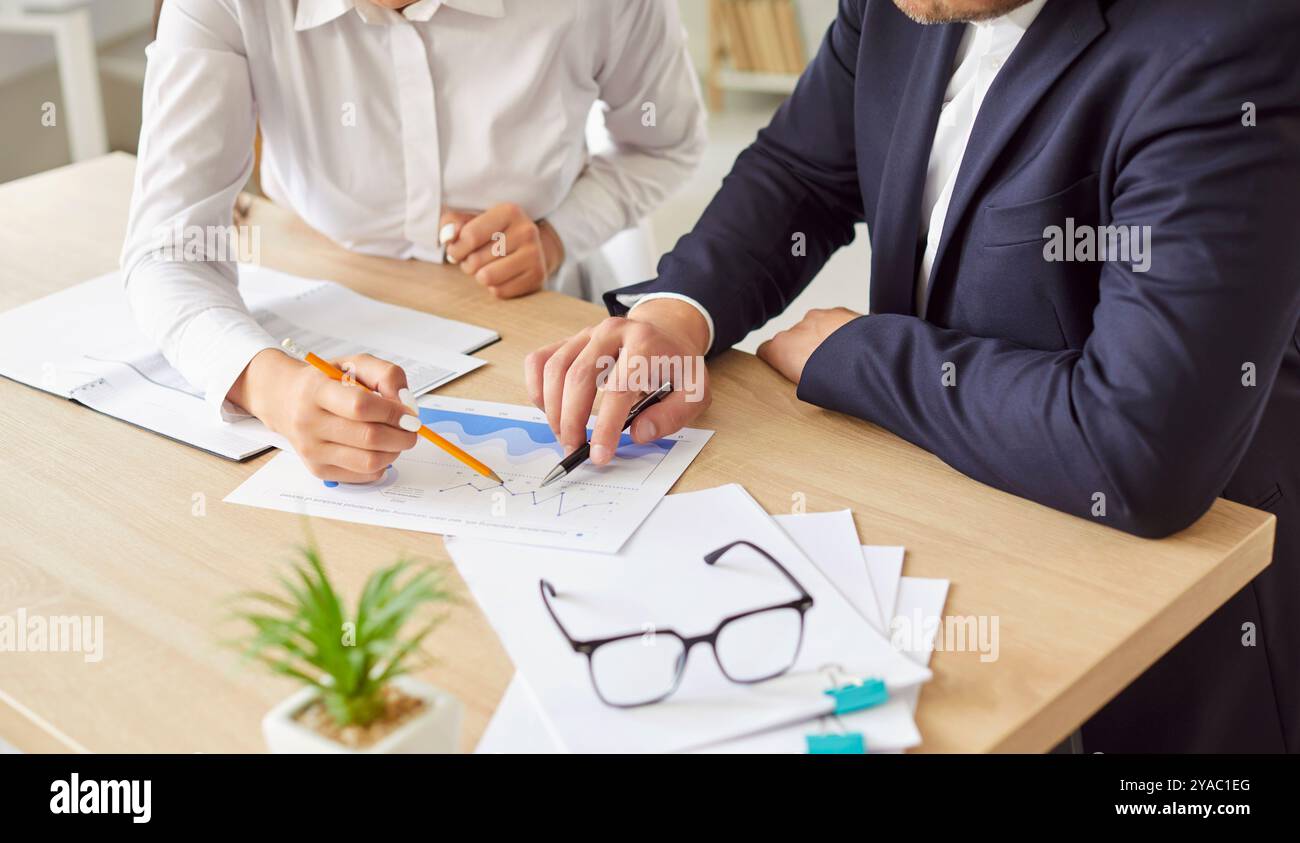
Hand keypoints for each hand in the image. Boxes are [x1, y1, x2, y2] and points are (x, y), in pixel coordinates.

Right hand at [228, 350, 419, 482]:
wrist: (286, 401)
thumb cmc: (326, 382)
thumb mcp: (355, 364)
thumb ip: (386, 375)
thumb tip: (406, 404)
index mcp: (317, 391)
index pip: (361, 407)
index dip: (393, 413)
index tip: (410, 415)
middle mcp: (309, 423)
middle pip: (369, 438)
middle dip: (402, 436)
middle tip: (411, 430)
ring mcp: (312, 450)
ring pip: (369, 462)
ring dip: (394, 452)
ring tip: (395, 439)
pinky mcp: (318, 470)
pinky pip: (363, 476)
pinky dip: (380, 464)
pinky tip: (377, 450)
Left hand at [440, 203, 563, 298]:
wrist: (529, 248)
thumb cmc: (492, 234)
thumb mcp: (471, 220)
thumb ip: (452, 223)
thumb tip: (448, 237)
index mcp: (509, 211)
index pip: (470, 236)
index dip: (456, 249)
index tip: (457, 250)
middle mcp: (526, 231)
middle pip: (476, 260)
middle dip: (468, 264)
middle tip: (474, 259)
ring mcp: (535, 255)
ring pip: (487, 278)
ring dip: (479, 276)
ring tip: (485, 268)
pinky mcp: (538, 276)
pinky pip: (500, 292)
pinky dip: (494, 287)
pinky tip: (501, 277)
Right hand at [524, 298, 711, 464]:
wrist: (666, 333)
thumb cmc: (676, 367)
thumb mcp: (694, 392)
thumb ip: (672, 415)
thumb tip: (638, 433)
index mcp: (645, 344)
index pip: (618, 389)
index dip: (606, 427)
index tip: (599, 455)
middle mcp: (611, 331)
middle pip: (579, 377)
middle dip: (572, 421)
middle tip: (574, 450)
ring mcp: (586, 333)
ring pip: (555, 370)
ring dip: (553, 410)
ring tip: (565, 436)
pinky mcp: (569, 340)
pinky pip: (539, 361)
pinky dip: (537, 389)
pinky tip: (549, 411)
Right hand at [756, 307, 861, 384]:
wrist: (866, 361)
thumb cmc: (835, 380)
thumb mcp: (805, 388)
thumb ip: (796, 375)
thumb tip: (801, 378)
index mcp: (780, 347)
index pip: (765, 351)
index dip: (777, 361)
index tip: (789, 371)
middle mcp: (795, 328)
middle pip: (794, 338)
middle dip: (806, 350)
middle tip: (823, 369)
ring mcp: (817, 317)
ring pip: (815, 328)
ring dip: (824, 340)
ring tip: (842, 359)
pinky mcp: (839, 311)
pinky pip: (835, 321)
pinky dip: (841, 331)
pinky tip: (854, 347)